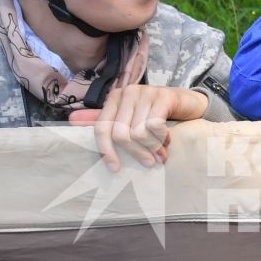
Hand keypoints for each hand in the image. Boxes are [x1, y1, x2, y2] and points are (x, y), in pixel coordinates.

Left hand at [68, 86, 206, 170]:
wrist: (189, 103)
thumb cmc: (157, 115)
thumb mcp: (130, 119)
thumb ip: (105, 121)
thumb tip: (71, 120)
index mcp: (114, 98)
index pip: (101, 127)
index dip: (106, 150)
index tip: (115, 168)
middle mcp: (127, 92)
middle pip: (120, 134)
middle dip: (135, 153)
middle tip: (148, 163)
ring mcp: (145, 92)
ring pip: (139, 133)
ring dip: (152, 149)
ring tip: (161, 154)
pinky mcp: (163, 96)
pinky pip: (155, 127)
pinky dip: (162, 140)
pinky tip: (168, 141)